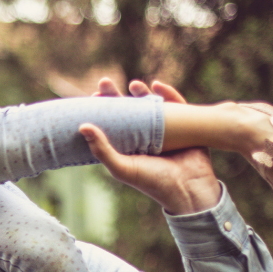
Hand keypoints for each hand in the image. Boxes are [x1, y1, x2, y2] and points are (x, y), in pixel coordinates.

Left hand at [81, 78, 222, 214]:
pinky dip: (167, 93)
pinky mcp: (184, 126)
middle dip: (116, 96)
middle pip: (127, 111)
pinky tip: (157, 84)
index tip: (93, 97)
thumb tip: (83, 126)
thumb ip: (102, 150)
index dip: (102, 111)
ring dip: (141, 92)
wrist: (189, 189)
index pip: (111, 125)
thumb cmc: (153, 182)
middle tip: (104, 82)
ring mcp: (164, 131)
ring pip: (150, 106)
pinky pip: (176, 106)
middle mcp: (144, 137)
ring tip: (132, 84)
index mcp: (128, 147)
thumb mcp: (123, 167)